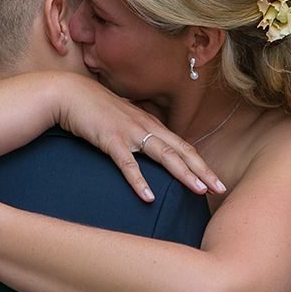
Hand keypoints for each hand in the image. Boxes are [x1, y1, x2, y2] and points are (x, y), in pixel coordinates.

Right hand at [57, 75, 225, 201]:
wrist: (69, 94)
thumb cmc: (94, 109)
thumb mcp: (122, 121)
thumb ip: (137, 134)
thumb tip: (147, 150)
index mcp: (150, 124)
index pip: (183, 146)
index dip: (201, 164)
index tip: (216, 181)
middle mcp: (145, 127)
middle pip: (181, 151)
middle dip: (203, 170)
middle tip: (221, 189)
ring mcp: (129, 132)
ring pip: (163, 155)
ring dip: (183, 173)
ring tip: (199, 190)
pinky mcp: (110, 139)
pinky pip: (128, 163)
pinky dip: (139, 180)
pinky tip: (149, 197)